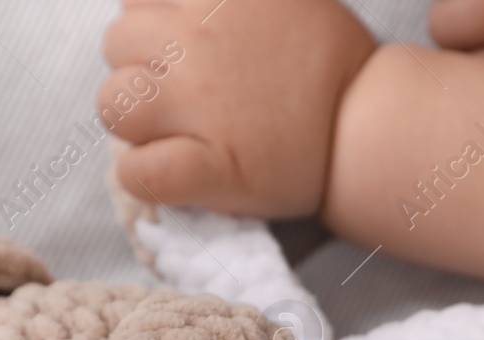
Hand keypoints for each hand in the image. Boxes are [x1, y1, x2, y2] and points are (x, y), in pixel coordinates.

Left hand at [99, 0, 375, 217]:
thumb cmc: (334, 64)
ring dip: (135, 121)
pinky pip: (139, 173)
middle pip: (118, 43)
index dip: (155, 28)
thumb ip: (229, 0)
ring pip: (114, 104)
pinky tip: (165, 176)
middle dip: (141, 69)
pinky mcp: (210, 167)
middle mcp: (197, 43)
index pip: (141, 1)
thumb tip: (196, 6)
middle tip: (180, 97)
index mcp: (215, 0)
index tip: (181, 52)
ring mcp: (200, 106)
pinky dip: (142, 177)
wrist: (370, 126)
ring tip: (172, 133)